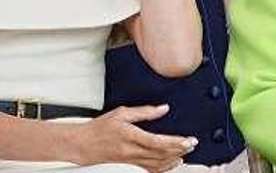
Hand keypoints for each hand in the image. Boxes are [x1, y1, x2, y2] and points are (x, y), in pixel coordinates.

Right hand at [74, 104, 195, 171]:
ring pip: (158, 164)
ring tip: (186, 152)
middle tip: (193, 144)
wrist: (83, 145)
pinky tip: (172, 163)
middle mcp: (132, 151)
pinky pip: (150, 170)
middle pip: (161, 154)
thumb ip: (144, 111)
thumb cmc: (100, 128)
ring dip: (174, 159)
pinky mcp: (130, 166)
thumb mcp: (121, 113)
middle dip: (180, 150)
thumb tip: (163, 109)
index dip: (176, 142)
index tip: (188, 139)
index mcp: (130, 136)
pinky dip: (164, 167)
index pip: (158, 142)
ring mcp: (131, 161)